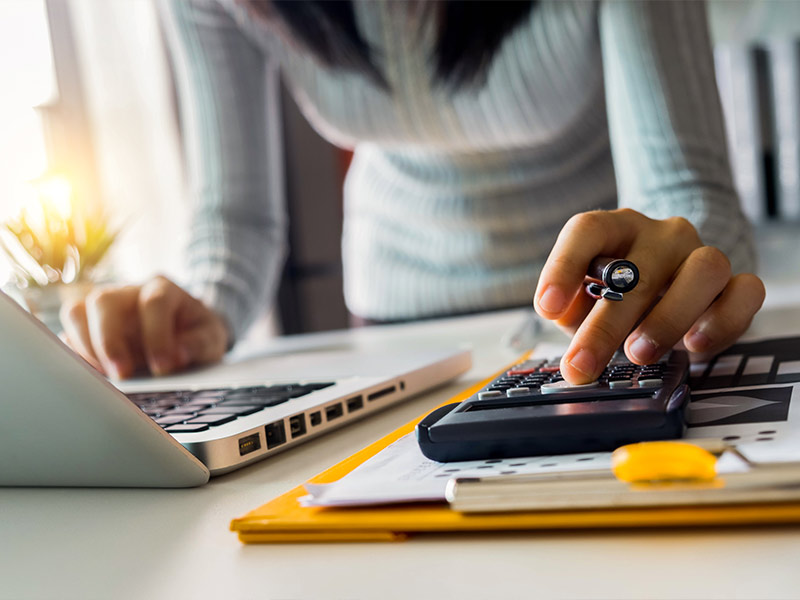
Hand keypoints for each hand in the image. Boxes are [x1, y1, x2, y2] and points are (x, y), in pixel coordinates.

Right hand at [60, 276, 229, 378]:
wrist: (185, 331)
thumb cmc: (196, 333)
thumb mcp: (211, 338)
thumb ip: (200, 344)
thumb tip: (178, 356)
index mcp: (163, 289)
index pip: (154, 302)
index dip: (157, 335)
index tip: (164, 367)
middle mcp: (128, 293)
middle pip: (104, 301)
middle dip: (109, 341)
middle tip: (123, 374)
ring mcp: (104, 309)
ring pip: (77, 313)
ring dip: (87, 348)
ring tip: (106, 376)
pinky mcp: (88, 327)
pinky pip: (68, 336)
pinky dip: (76, 357)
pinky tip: (94, 376)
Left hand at [533, 209, 764, 383]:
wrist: (670, 285)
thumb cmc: (619, 296)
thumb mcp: (585, 302)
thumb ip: (572, 310)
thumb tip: (567, 322)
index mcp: (616, 229)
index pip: (588, 230)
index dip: (563, 266)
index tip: (547, 308)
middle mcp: (661, 235)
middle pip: (637, 270)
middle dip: (604, 326)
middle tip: (582, 365)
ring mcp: (701, 254)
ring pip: (702, 270)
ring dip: (666, 319)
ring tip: (638, 354)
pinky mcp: (735, 283)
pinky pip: (745, 292)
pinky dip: (722, 321)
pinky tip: (694, 346)